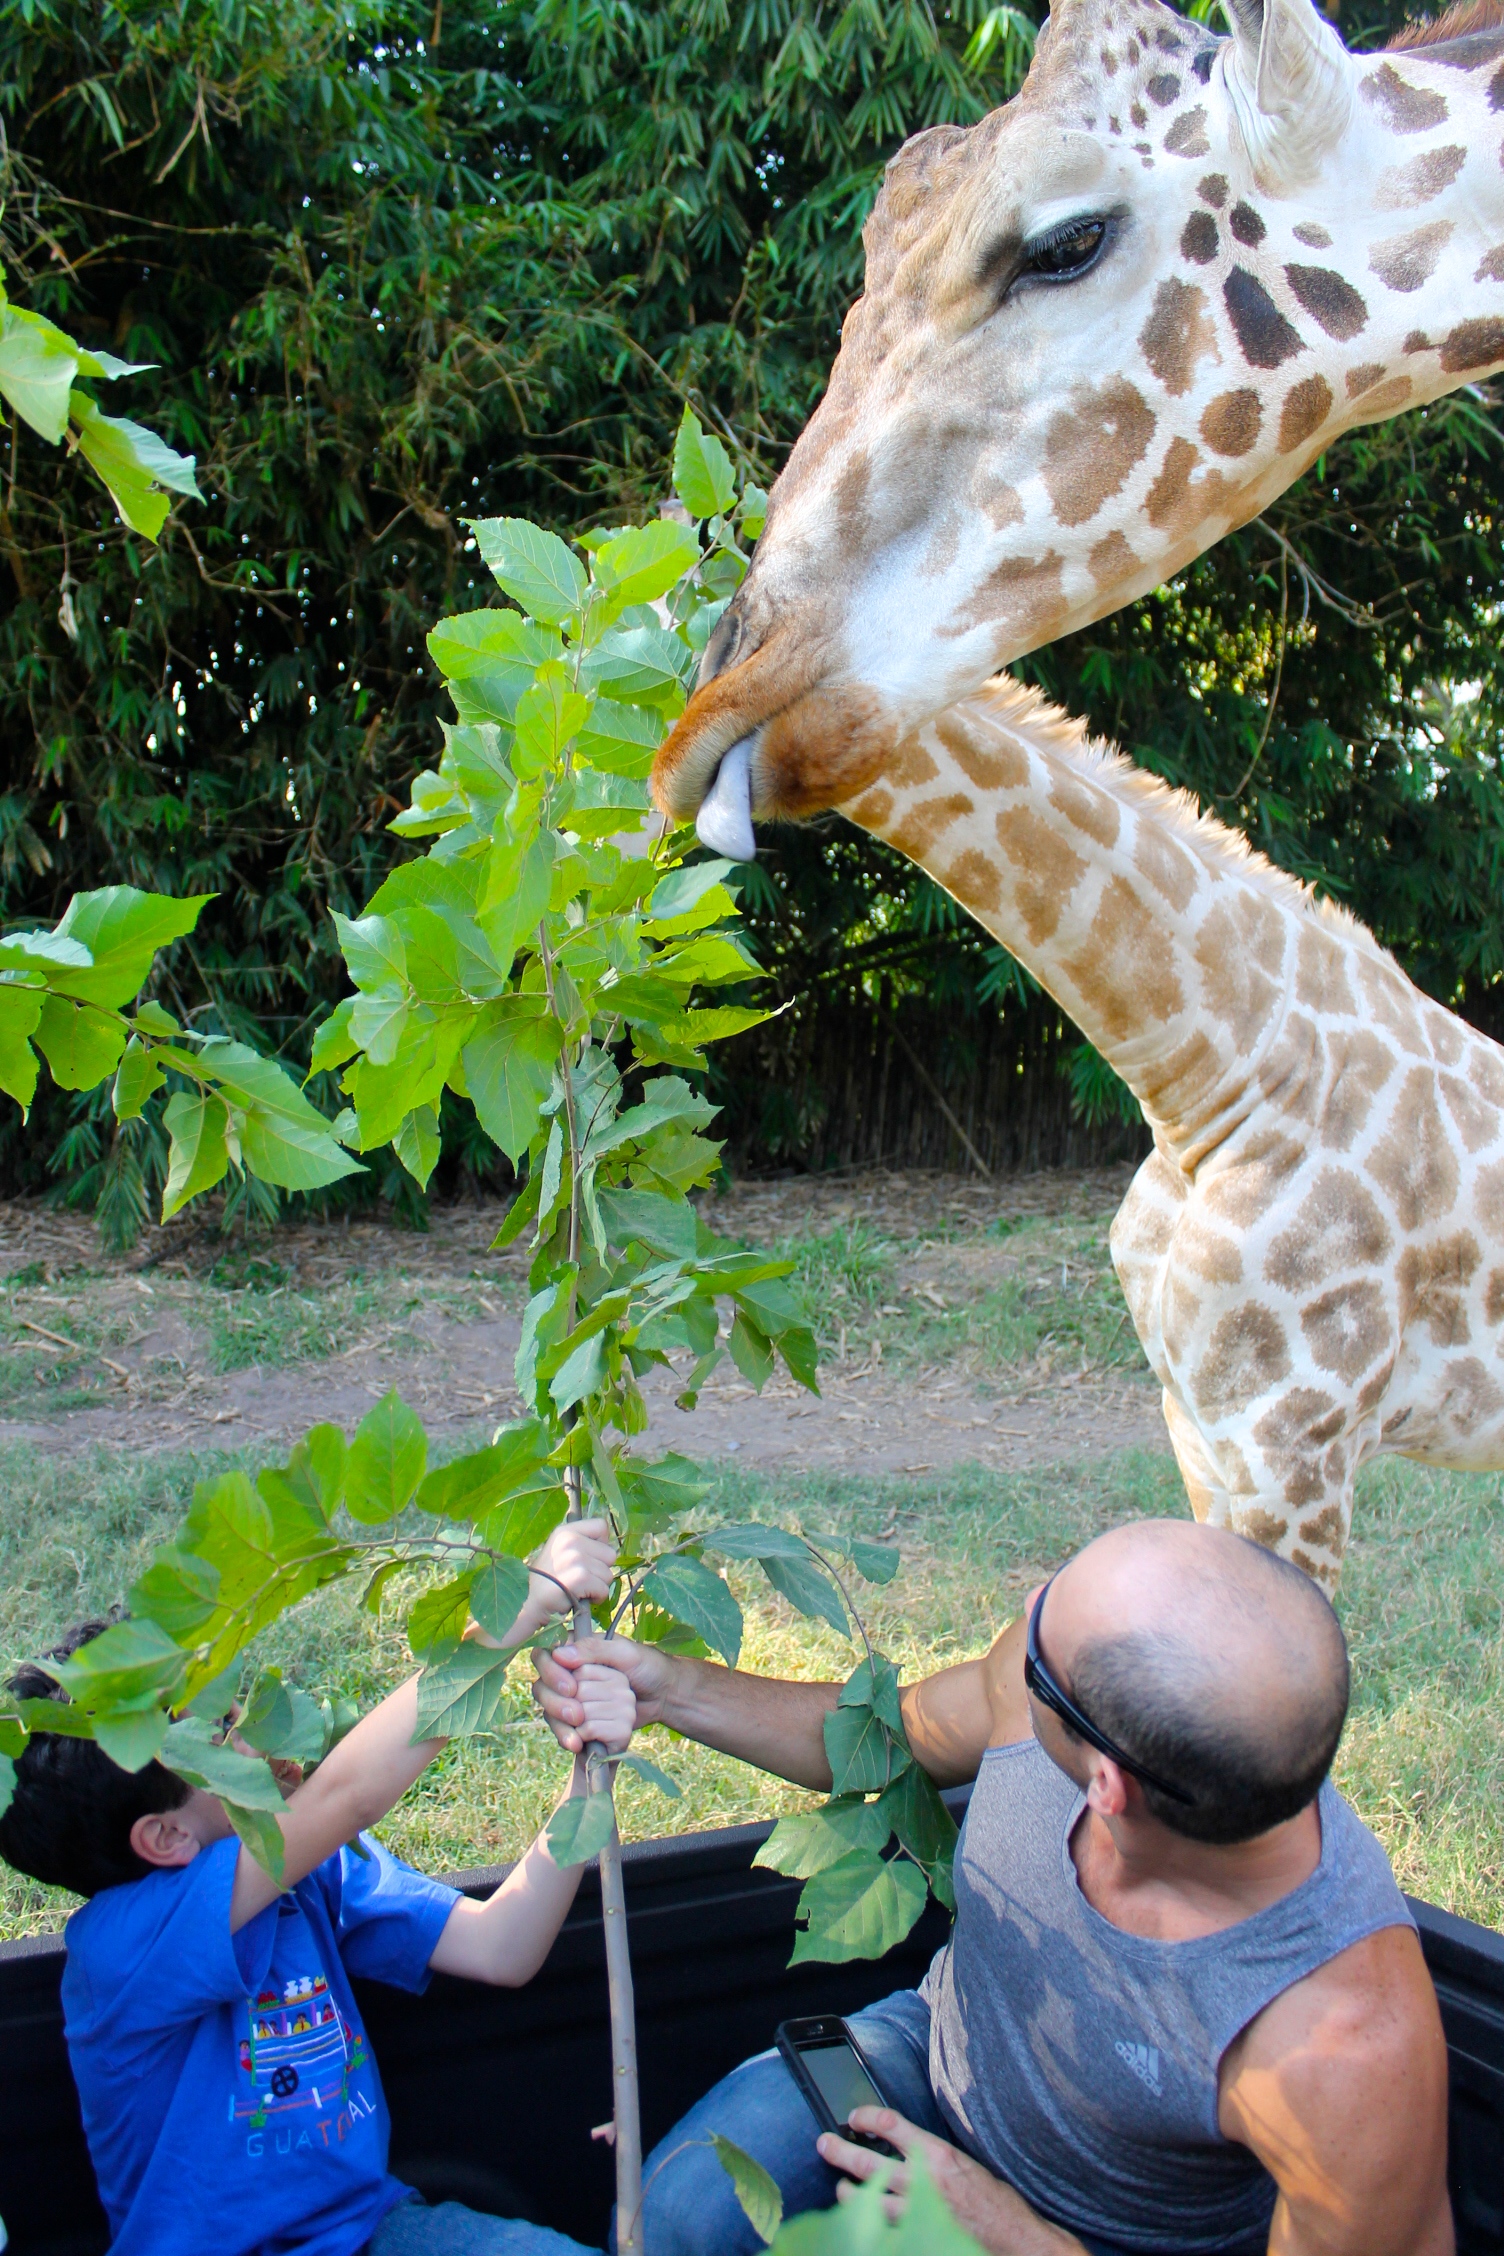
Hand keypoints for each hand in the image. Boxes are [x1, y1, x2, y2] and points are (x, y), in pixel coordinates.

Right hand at [522, 1518, 617, 1635]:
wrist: (527, 1603)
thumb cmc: (546, 1580)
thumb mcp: (559, 1552)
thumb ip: (581, 1544)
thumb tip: (610, 1547)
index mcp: (565, 1531)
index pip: (601, 1526)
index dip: (601, 1544)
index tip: (590, 1557)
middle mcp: (570, 1540)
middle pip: (610, 1554)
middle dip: (600, 1570)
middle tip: (581, 1578)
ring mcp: (575, 1558)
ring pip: (608, 1574)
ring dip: (597, 1586)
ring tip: (578, 1589)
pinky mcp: (579, 1577)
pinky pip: (603, 1589)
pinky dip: (596, 1598)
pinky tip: (580, 1598)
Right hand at [533, 1633, 673, 1754]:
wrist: (663, 1696)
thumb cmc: (646, 1666)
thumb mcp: (624, 1653)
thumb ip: (593, 1650)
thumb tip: (559, 1653)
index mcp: (575, 1652)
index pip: (544, 1658)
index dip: (552, 1674)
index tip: (571, 1688)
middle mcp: (567, 1674)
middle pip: (543, 1689)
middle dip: (559, 1704)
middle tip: (578, 1715)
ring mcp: (570, 1699)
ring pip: (550, 1712)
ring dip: (566, 1724)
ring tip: (581, 1734)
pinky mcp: (577, 1722)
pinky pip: (562, 1731)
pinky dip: (568, 1737)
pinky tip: (577, 1744)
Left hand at [818, 2110, 1081, 2253]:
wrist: (1014, 2239)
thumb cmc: (996, 2201)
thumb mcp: (966, 2163)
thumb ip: (933, 2155)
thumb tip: (906, 2147)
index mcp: (937, 2156)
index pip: (891, 2125)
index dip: (867, 2117)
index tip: (854, 2117)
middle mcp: (923, 2182)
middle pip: (868, 2164)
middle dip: (840, 2152)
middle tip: (824, 2144)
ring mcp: (917, 2214)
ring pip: (867, 2202)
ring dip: (848, 2194)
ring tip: (841, 2188)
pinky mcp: (916, 2238)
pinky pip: (882, 2230)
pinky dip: (869, 2224)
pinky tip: (862, 2222)